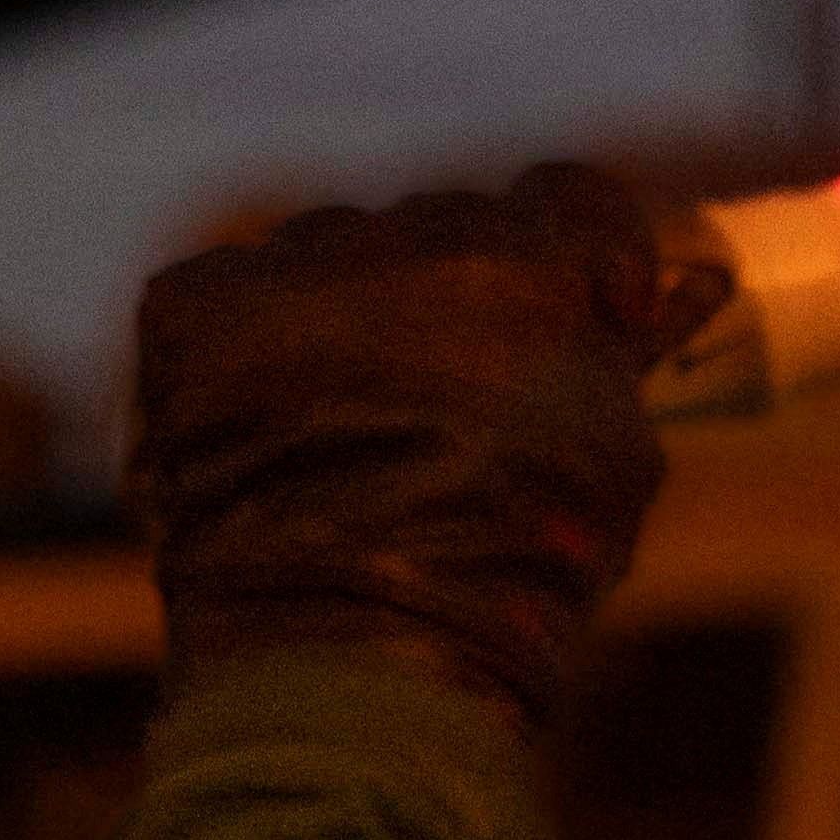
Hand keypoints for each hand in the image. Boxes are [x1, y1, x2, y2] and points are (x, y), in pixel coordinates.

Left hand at [128, 165, 724, 720]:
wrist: (356, 642)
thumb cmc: (519, 565)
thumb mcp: (619, 458)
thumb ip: (624, 362)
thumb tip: (649, 309)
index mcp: (533, 266)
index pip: (576, 196)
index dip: (597, 252)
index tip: (604, 314)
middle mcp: (408, 237)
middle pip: (455, 224)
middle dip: (475, 292)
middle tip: (476, 387)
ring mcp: (291, 265)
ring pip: (343, 249)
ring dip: (366, 306)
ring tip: (366, 413)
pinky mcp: (190, 305)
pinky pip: (241, 287)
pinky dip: (263, 339)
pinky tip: (282, 418)